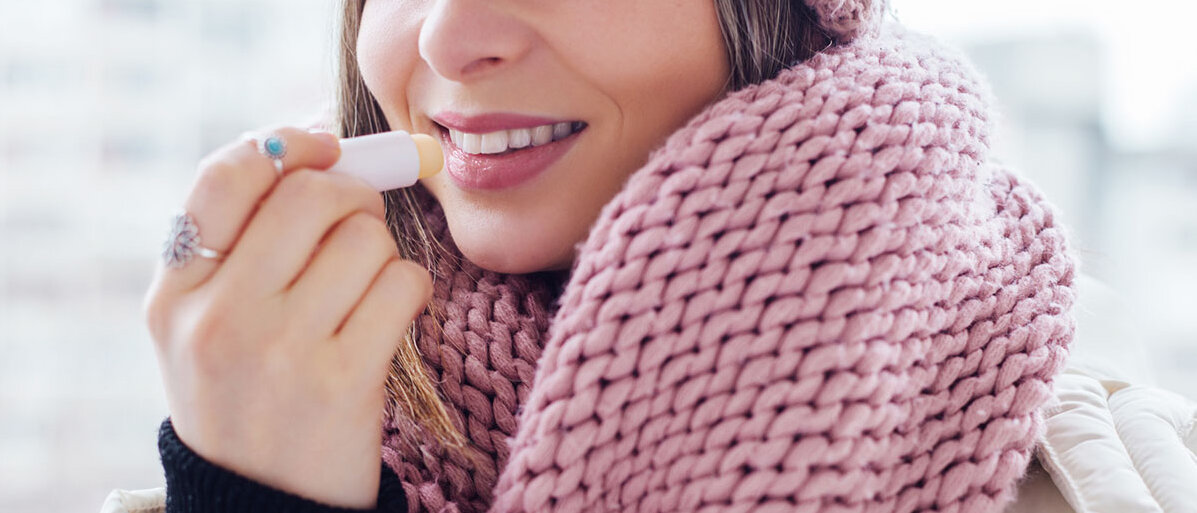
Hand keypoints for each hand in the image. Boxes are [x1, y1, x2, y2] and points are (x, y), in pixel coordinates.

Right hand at [143, 127, 431, 508]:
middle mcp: (219, 317)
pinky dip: (409, 290)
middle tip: (358, 222)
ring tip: (365, 290)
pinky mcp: (342, 381)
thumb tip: (324, 143)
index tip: (323, 147)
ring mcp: (281, 350)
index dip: (287, 145)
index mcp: (175, 294)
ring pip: (365, 238)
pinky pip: (403, 285)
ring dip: (382, 253)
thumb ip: (243, 240)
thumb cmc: (248, 393)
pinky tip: (388, 318)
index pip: (226, 178)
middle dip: (353, 194)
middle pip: (311, 196)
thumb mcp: (206, 322)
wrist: (263, 501)